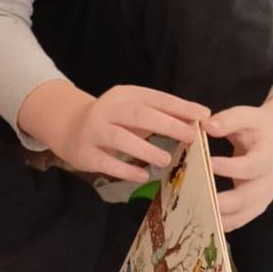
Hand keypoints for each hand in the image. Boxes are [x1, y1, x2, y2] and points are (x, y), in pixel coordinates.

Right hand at [18, 79, 209, 183]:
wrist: (69, 127)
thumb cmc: (113, 120)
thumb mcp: (134, 110)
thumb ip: (162, 114)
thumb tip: (198, 120)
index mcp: (124, 95)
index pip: (156, 98)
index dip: (180, 107)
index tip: (204, 115)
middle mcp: (107, 110)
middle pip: (140, 115)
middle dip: (168, 125)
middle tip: (191, 137)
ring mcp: (94, 131)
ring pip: (121, 139)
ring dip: (146, 150)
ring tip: (166, 160)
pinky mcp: (85, 153)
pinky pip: (107, 163)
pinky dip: (126, 170)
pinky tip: (143, 176)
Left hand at [209, 90, 272, 231]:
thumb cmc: (259, 127)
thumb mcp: (248, 116)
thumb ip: (229, 120)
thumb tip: (206, 125)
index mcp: (268, 157)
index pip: (250, 166)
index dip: (230, 168)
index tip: (207, 164)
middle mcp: (268, 181)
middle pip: (248, 198)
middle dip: (222, 203)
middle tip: (196, 202)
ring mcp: (263, 197)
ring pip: (243, 214)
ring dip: (220, 218)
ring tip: (194, 216)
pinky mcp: (256, 206)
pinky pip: (239, 220)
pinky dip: (222, 224)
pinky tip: (201, 223)